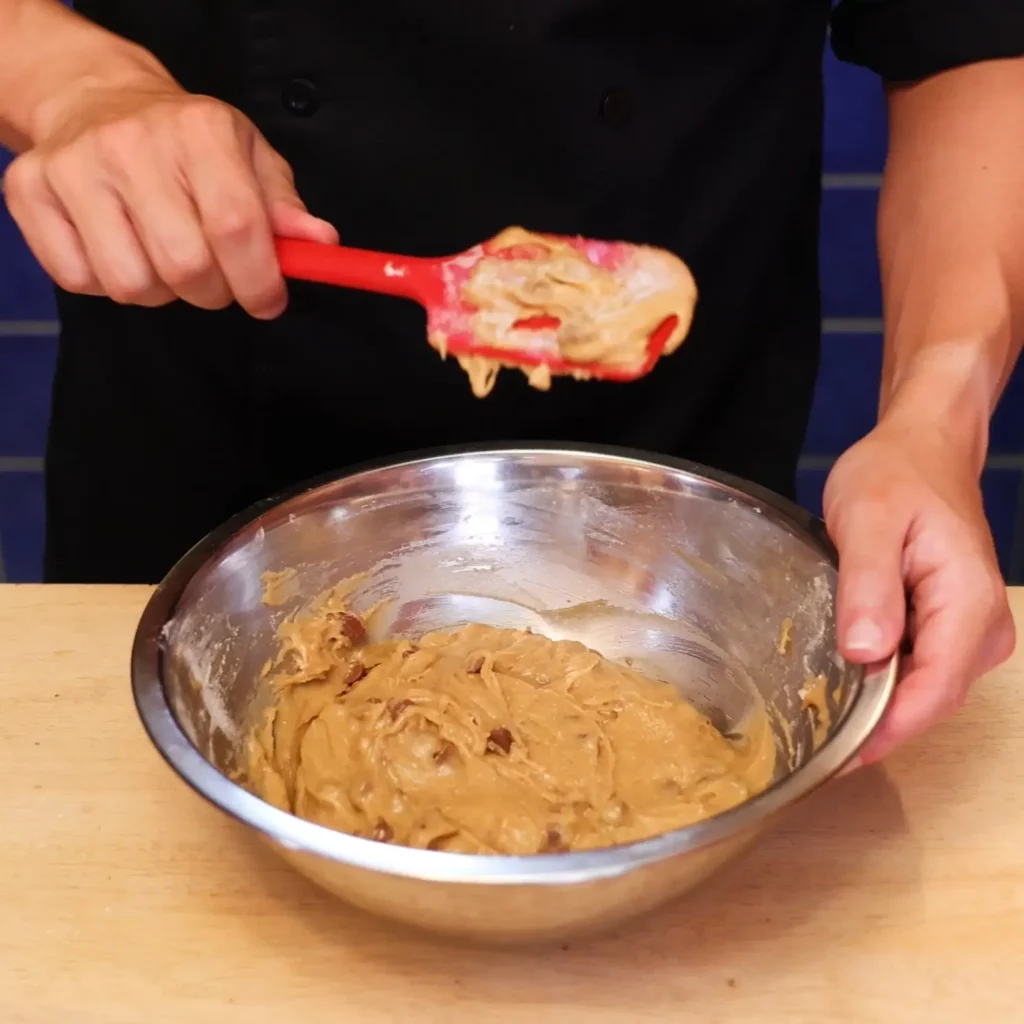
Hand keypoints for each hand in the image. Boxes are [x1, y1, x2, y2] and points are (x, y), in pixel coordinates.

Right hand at [3, 55, 336, 317]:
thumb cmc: (186, 143)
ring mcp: (73, 167)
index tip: (268, 300)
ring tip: (164, 257)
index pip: (236, 227)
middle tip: (216, 278)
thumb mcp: (248, 159)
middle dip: (212, 293)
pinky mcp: (29, 191)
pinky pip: (79, 281)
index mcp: (199, 130)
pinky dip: (106, 282)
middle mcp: (131, 143)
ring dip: (160, 291)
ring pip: (132, 284)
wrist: (94, 99)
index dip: (259, 281)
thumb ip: (284, 208)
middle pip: (185, 266)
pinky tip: (120, 248)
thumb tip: (320, 245)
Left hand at [823, 420, 1014, 765]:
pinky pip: (918, 671)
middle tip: (810, 740)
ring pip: (922, 692)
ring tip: (816, 717)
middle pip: (929, 700)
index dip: (886, 729)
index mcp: (969, 604)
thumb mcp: (869, 519)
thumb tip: (867, 653)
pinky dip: (881, 684)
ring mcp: (970, 632)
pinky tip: (839, 683)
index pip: (934, 690)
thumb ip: (870, 584)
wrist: (921, 451)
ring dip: (876, 709)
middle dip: (875, 726)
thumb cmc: (895, 475)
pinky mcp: (951, 629)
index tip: (836, 754)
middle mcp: (982, 629)